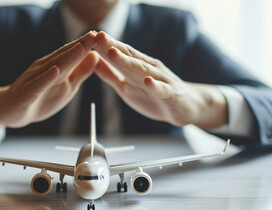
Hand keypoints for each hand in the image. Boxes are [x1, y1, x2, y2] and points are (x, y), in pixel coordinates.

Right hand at [0, 31, 98, 130]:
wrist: (10, 111)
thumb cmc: (40, 98)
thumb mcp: (66, 86)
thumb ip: (80, 72)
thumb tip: (96, 56)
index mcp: (56, 67)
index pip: (72, 54)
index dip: (87, 45)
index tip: (102, 36)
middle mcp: (45, 68)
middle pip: (64, 56)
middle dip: (80, 46)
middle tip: (94, 35)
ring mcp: (34, 79)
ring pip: (52, 67)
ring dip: (67, 57)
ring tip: (80, 47)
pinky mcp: (27, 92)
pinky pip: (38, 84)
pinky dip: (46, 78)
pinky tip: (55, 71)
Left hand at [94, 32, 227, 128]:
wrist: (186, 107)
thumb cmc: (154, 96)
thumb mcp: (127, 87)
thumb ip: (111, 75)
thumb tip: (93, 62)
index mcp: (137, 67)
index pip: (120, 53)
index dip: (104, 45)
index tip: (89, 36)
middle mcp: (149, 69)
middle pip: (129, 57)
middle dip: (113, 46)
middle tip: (98, 36)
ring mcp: (161, 80)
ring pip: (143, 70)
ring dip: (128, 61)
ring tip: (113, 53)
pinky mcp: (171, 94)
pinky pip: (162, 89)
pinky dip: (155, 85)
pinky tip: (148, 81)